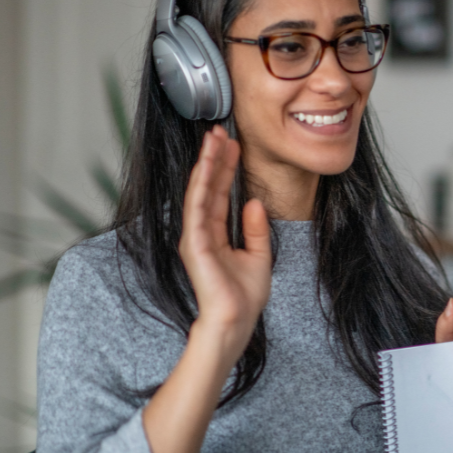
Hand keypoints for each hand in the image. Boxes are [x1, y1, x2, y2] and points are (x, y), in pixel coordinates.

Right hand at [178, 125, 271, 364]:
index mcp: (215, 234)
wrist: (236, 321)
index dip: (225, 168)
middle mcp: (201, 232)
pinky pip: (197, 208)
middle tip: (220, 130)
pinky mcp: (194, 244)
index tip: (233, 144)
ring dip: (206, 164)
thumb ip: (255, 229)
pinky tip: (207, 166)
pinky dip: (201, 185)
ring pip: (200, 191)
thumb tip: (254, 202)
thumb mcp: (258, 256)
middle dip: (213, 158)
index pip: (219, 193)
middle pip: (207, 187)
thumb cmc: (243, 297)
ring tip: (214, 139)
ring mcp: (195, 237)